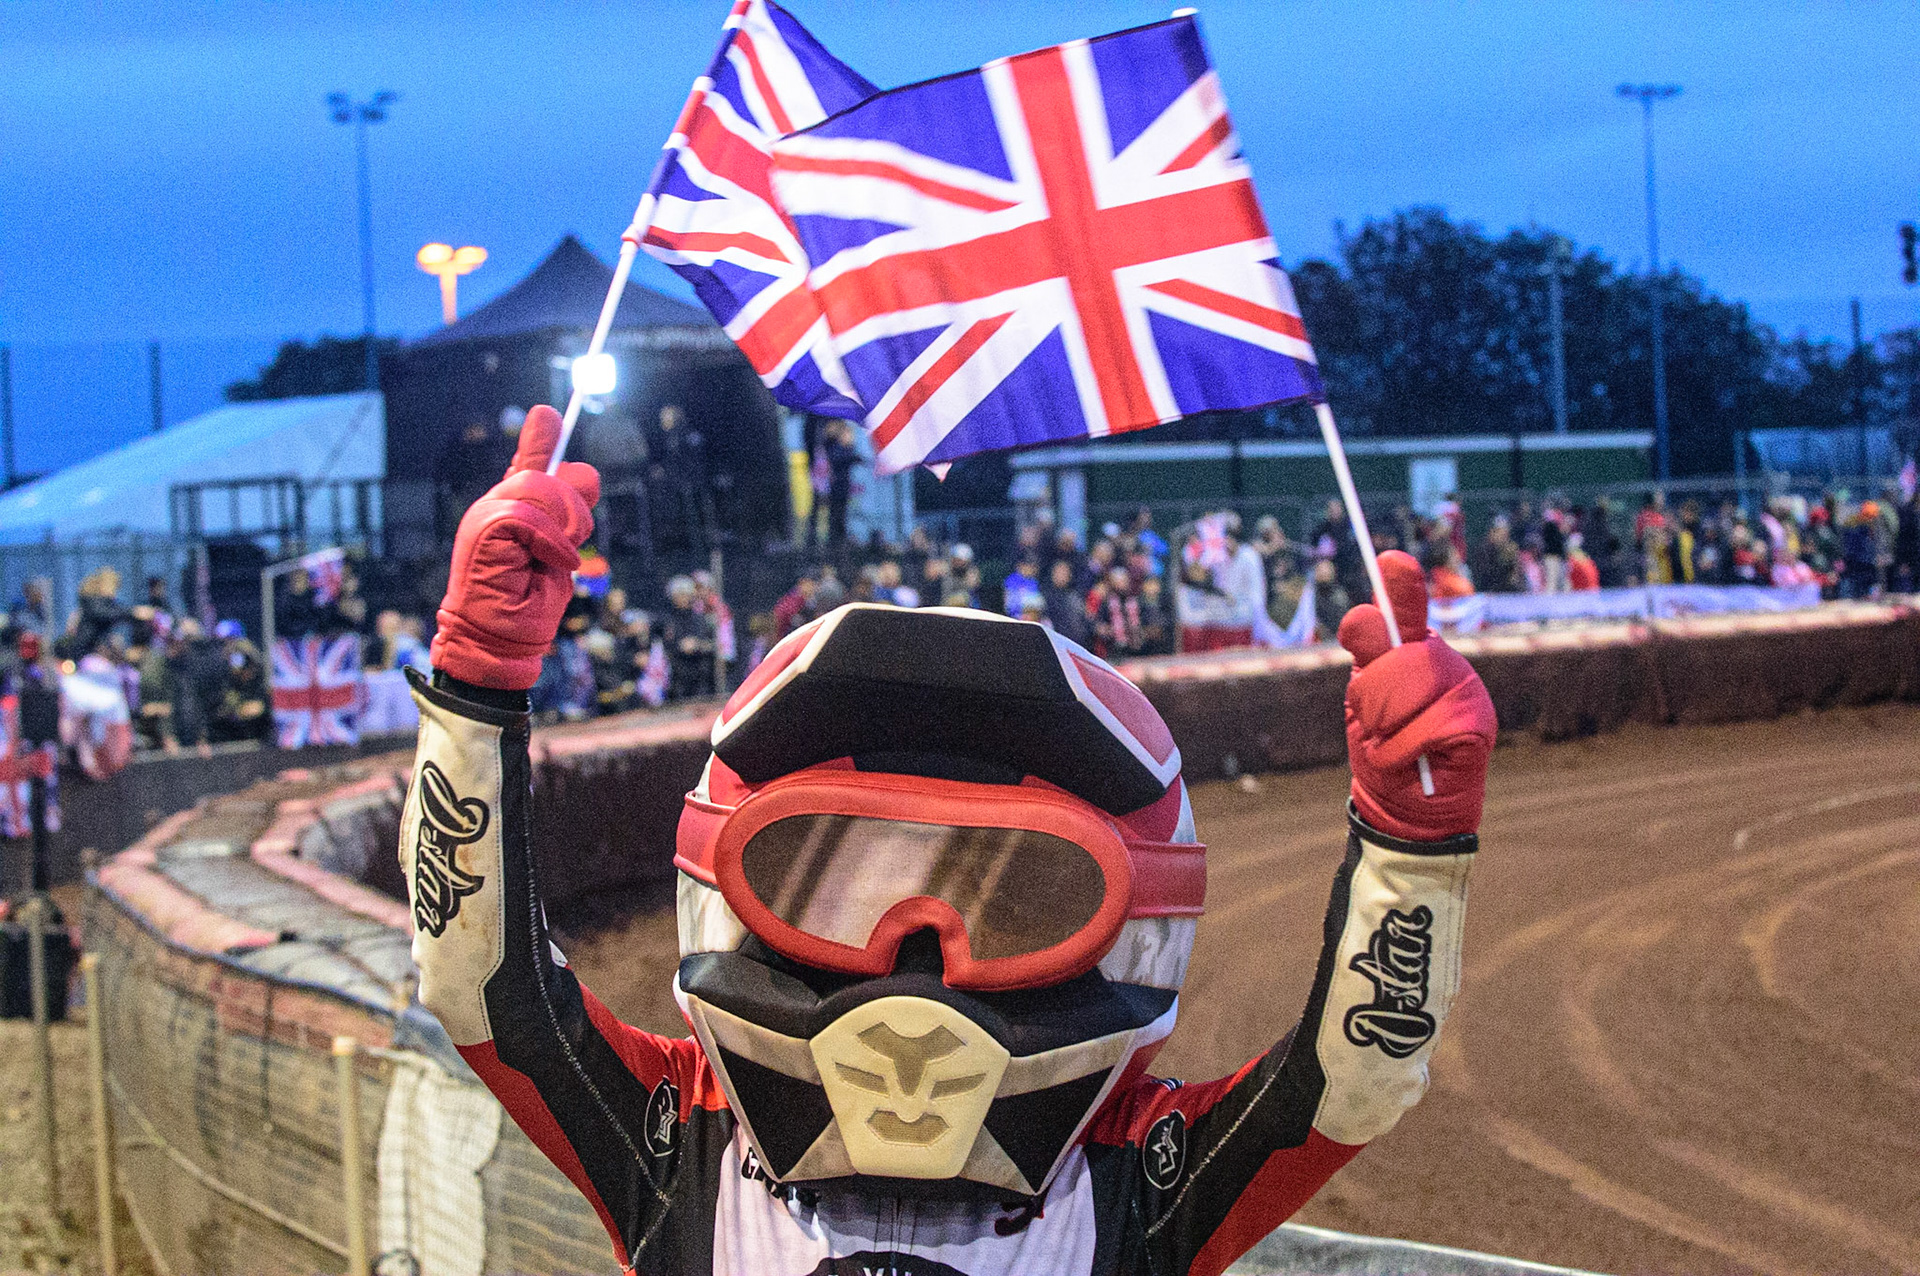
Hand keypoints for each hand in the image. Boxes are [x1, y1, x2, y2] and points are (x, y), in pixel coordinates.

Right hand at [430, 406, 599, 689]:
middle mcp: (496, 504)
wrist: (499, 641)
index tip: (550, 413)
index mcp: (512, 509)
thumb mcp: (560, 552)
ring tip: (557, 559)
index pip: (529, 463)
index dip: (542, 437)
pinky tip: (555, 563)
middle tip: (569, 546)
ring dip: (566, 527)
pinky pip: (532, 514)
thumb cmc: (528, 604)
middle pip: (547, 473)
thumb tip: (586, 472)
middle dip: (574, 508)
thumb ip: (568, 512)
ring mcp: (485, 513)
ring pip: (541, 488)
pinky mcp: (485, 527)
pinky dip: (552, 541)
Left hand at [1336, 550, 1495, 841]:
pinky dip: (1401, 750)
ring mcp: (1467, 690)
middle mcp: (1446, 662)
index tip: (1389, 560)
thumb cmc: (1386, 747)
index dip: (1400, 587)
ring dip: (1383, 728)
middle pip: (1394, 659)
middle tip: (1377, 724)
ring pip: (1402, 694)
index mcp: (1416, 650)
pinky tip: (1411, 758)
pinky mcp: (1477, 724)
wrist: (1406, 806)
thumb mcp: (1366, 699)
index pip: (1404, 609)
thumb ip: (1369, 657)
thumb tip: (1361, 613)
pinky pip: (1420, 728)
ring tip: (1394, 742)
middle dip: (1372, 699)